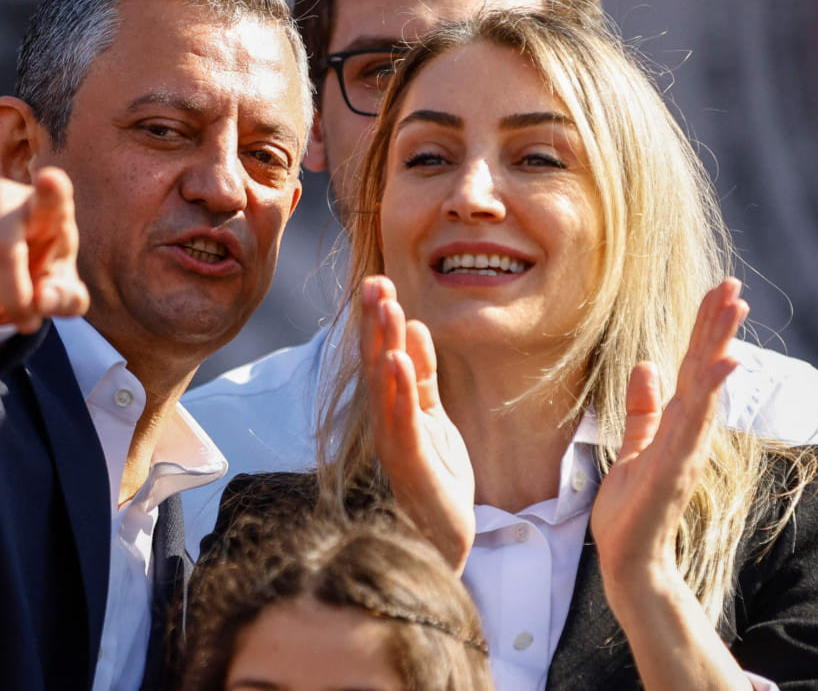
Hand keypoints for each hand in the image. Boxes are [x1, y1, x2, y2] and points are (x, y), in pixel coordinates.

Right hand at [0, 166, 89, 333]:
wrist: (1, 267)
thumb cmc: (43, 273)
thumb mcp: (63, 291)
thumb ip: (65, 299)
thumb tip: (43, 300)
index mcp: (49, 210)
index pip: (52, 195)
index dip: (51, 190)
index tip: (51, 180)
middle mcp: (5, 196)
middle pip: (1, 248)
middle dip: (11, 297)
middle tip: (24, 322)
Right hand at [360, 275, 475, 570]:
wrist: (443, 535)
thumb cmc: (436, 475)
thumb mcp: (434, 414)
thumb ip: (423, 374)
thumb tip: (415, 325)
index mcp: (391, 407)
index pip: (380, 355)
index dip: (378, 319)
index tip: (379, 282)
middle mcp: (385, 421)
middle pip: (375, 363)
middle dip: (374, 322)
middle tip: (374, 282)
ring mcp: (393, 441)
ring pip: (383, 385)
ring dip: (383, 344)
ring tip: (386, 308)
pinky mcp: (409, 462)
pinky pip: (402, 419)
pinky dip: (398, 389)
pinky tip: (396, 360)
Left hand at [591, 278, 747, 597]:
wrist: (629, 560)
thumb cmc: (631, 510)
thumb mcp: (632, 447)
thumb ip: (643, 409)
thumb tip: (646, 365)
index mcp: (678, 424)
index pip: (694, 366)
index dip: (705, 329)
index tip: (719, 292)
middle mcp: (690, 431)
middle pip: (707, 368)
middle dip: (718, 326)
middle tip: (733, 284)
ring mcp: (687, 448)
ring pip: (706, 387)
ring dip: (720, 346)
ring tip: (734, 307)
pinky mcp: (676, 467)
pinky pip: (694, 423)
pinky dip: (710, 393)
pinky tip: (722, 364)